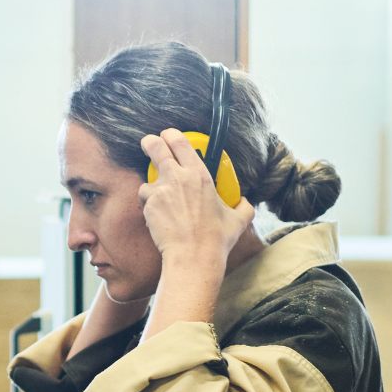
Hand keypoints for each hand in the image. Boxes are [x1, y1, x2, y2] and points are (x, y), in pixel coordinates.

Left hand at [138, 128, 256, 264]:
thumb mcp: (238, 219)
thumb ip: (243, 206)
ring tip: (162, 203)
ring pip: (147, 180)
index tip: (168, 135)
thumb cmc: (216, 239)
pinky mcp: (149, 205)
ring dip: (151, 187)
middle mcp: (178, 177)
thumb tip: (246, 202)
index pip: (180, 141)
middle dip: (150, 142)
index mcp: (199, 174)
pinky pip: (145, 200)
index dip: (171, 135)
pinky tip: (160, 218)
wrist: (193, 256)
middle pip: (155, 146)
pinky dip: (149, 206)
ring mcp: (161, 190)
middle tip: (148, 142)